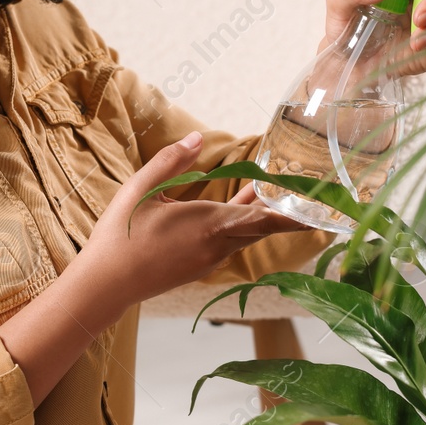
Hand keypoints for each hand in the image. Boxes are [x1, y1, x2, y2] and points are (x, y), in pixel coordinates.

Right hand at [77, 131, 310, 306]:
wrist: (105, 285)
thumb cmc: (119, 237)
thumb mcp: (140, 191)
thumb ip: (170, 163)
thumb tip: (198, 139)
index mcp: (207, 226)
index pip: (261, 219)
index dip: (292, 215)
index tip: (320, 212)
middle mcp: (216, 246)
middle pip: (261, 225)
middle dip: (285, 209)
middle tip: (312, 192)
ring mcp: (209, 259)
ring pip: (247, 233)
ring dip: (263, 213)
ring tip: (282, 190)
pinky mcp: (200, 265)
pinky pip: (232, 240)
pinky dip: (244, 221)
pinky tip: (245, 201)